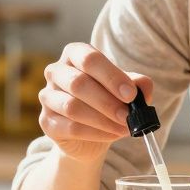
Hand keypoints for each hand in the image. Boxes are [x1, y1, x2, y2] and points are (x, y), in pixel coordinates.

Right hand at [38, 42, 153, 162]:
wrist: (91, 134)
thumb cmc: (108, 101)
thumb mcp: (126, 90)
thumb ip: (137, 84)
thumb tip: (143, 87)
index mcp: (75, 54)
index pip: (90, 58)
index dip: (111, 76)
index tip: (130, 94)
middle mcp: (56, 71)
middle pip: (78, 83)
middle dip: (107, 102)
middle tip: (127, 116)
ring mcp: (47, 97)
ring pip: (72, 107)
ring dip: (102, 119)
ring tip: (123, 127)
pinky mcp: (46, 122)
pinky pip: (70, 127)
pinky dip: (95, 133)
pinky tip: (111, 135)